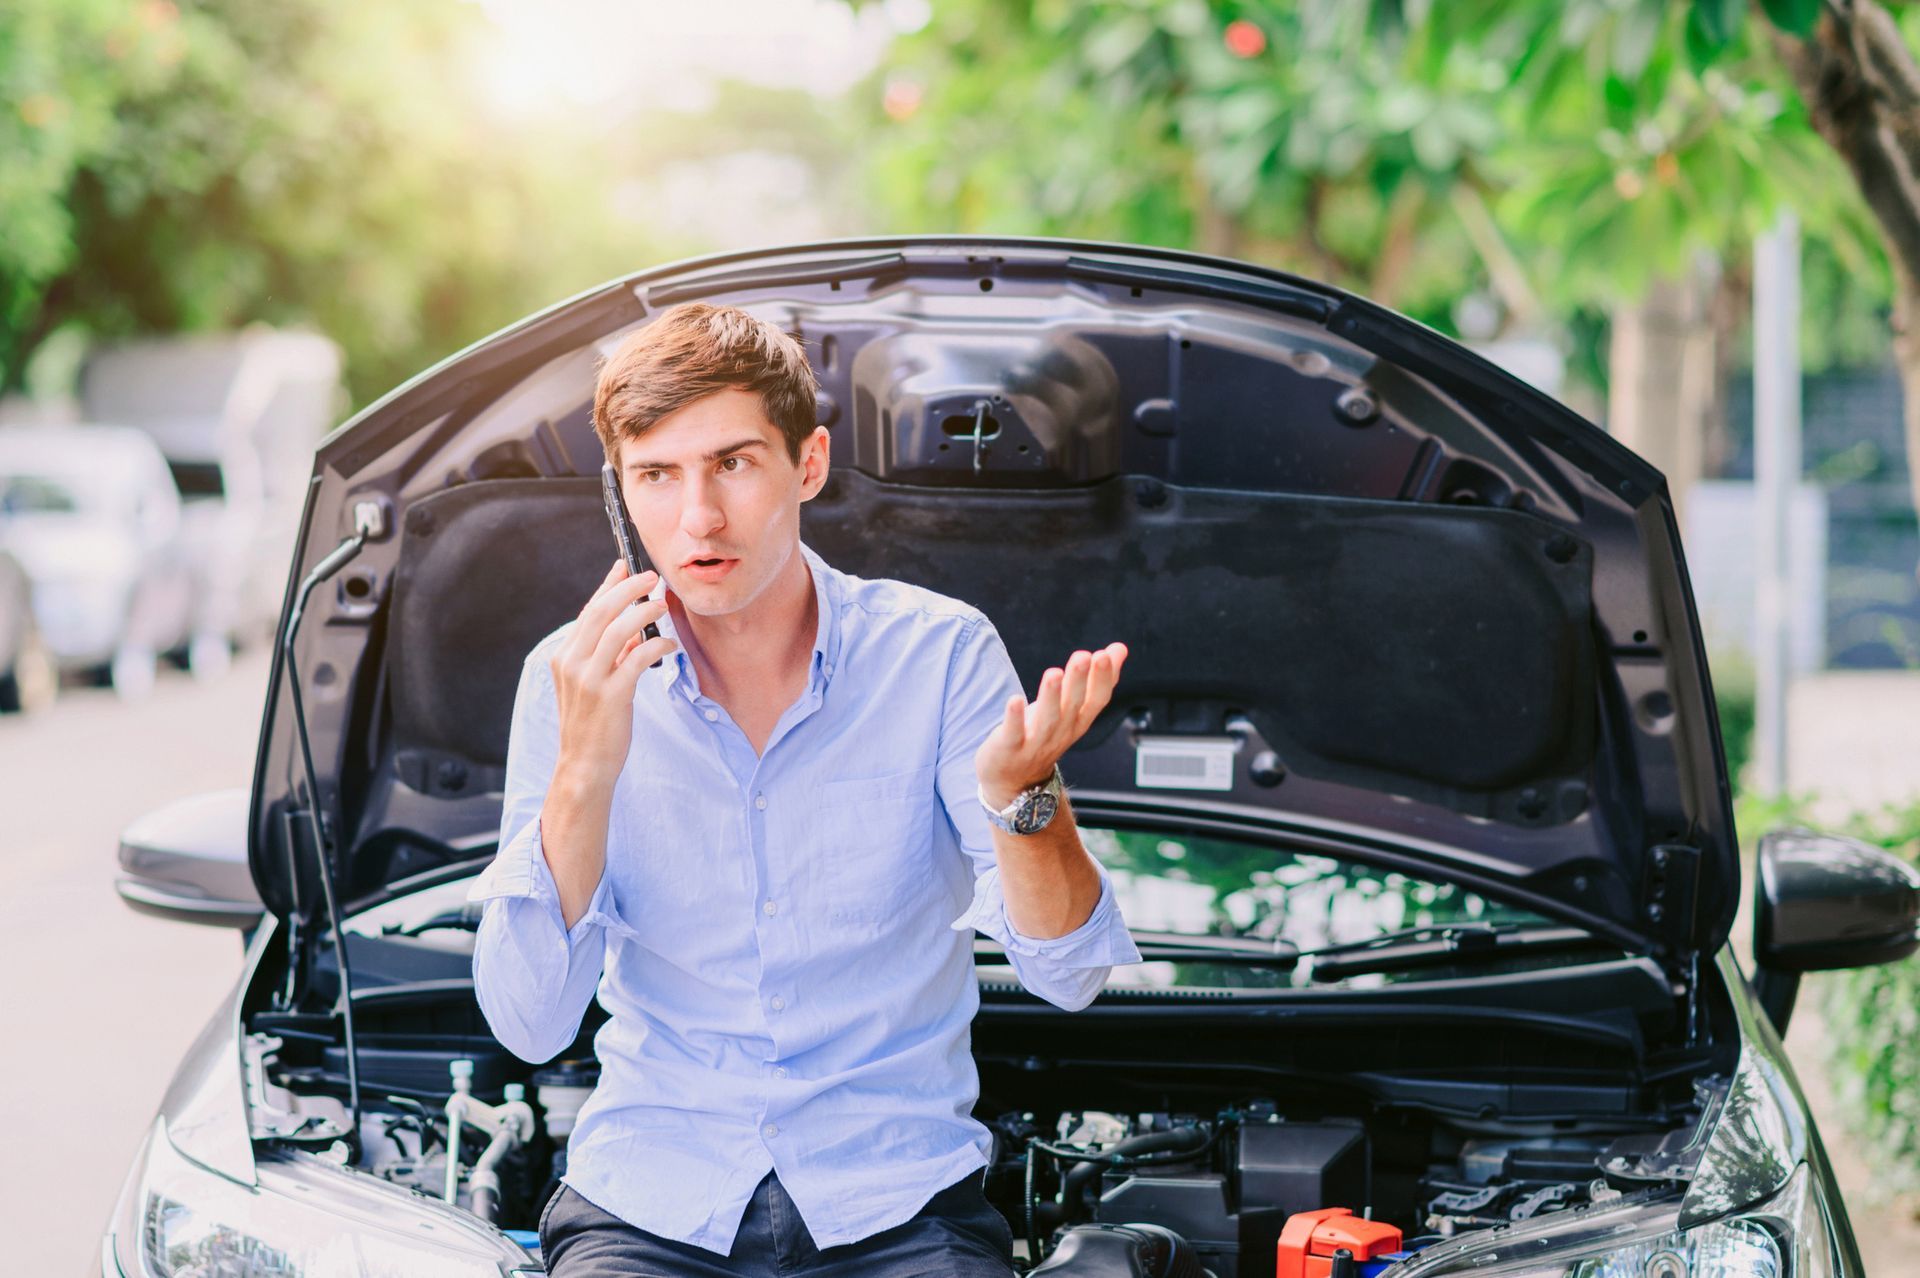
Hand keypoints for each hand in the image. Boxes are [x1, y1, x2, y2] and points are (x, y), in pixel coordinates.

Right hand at [550, 559, 677, 787]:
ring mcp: (588, 679)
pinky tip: (668, 645)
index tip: (625, 566)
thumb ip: (611, 655)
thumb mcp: (594, 683)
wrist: (584, 766)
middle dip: (628, 589)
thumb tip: (635, 629)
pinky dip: (655, 646)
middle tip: (652, 577)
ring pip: (617, 631)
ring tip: (662, 604)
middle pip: (600, 613)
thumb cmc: (593, 724)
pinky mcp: (610, 696)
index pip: (588, 611)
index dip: (608, 586)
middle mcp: (571, 663)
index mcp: (564, 656)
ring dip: (643, 612)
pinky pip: (636, 659)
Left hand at [975, 642, 1128, 806]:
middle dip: (1079, 681)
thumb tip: (1120, 648)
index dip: (1103, 679)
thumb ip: (1095, 679)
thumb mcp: (1073, 707)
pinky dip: (1015, 718)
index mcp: (1078, 720)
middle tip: (1083, 656)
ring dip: (1051, 696)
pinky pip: (1014, 733)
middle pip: (1073, 705)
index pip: (1097, 699)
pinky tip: (1015, 700)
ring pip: (1047, 719)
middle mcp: (1061, 731)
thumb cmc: (1046, 734)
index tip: (1106, 654)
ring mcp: (1036, 742)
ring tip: (1054, 673)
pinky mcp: (1010, 748)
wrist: (1016, 781)